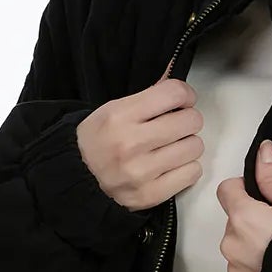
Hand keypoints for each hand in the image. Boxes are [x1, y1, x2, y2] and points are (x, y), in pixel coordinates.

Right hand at [76, 77, 205, 211]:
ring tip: (171, 147)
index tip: (182, 101)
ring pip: (195, 147)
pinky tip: (171, 165)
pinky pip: (192, 173)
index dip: (185, 95)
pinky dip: (186, 168)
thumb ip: (149, 94)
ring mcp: (141, 172)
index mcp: (120, 116)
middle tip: (176, 126)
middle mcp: (131, 143)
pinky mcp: (150, 194)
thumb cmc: (98, 141)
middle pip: (191, 121)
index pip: (175, 93)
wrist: (76, 179)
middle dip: (187, 120)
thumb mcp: (113, 109)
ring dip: (187, 145)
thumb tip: (177, 76)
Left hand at [216, 138, 271, 271]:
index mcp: (242, 217)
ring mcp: (235, 271)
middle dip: (252, 223)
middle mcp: (231, 244)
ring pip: (239, 250)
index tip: (263, 197)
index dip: (244, 189)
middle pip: (235, 223)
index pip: (227, 190)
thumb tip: (263, 150)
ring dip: (253, 249)